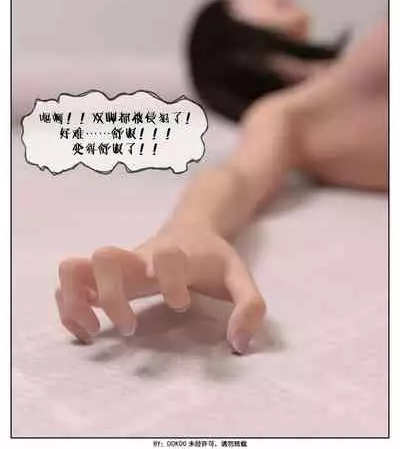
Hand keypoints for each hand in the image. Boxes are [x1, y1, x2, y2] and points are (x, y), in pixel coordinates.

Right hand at [55, 225, 265, 353]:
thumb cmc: (211, 256)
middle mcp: (138, 258)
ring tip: (96, 330)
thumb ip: (249, 307)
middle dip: (113, 298)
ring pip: (73, 269)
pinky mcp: (104, 276)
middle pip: (104, 258)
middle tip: (132, 326)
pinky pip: (68, 285)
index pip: (166, 256)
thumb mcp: (239, 277)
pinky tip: (89, 330)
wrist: (191, 226)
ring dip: (76, 302)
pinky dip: (68, 308)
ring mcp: (117, 266)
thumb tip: (238, 344)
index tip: (182, 302)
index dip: (171, 280)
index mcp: (174, 254)